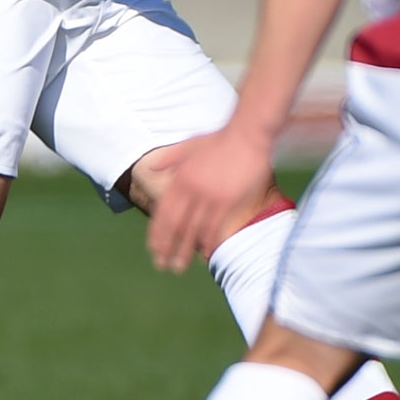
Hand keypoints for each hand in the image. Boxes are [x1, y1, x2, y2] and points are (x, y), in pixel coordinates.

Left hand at [146, 128, 274, 271]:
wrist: (248, 133)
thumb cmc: (221, 138)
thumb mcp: (190, 145)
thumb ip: (170, 159)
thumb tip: (151, 167)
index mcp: (180, 178)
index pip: (163, 212)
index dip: (157, 233)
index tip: (153, 249)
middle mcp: (191, 189)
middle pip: (173, 224)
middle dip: (165, 247)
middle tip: (160, 265)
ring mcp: (209, 195)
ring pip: (191, 229)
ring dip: (183, 250)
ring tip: (177, 267)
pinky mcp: (228, 200)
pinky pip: (214, 226)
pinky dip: (207, 241)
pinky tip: (203, 253)